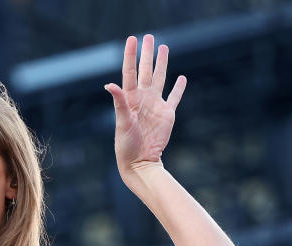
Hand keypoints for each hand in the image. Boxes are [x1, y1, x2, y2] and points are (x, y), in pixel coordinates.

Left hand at [104, 34, 186, 175]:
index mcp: (130, 99)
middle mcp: (142, 99)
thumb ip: (120, 102)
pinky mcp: (167, 115)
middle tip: (149, 37)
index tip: (132, 39)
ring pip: (160, 79)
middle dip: (147, 54)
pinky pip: (174, 98)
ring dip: (162, 64)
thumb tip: (110, 84)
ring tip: (164, 48)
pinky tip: (182, 78)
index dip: (131, 55)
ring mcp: (155, 106)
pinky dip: (179, 88)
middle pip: (146, 71)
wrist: (140, 161)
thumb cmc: (127, 145)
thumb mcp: (122, 122)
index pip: (130, 72)